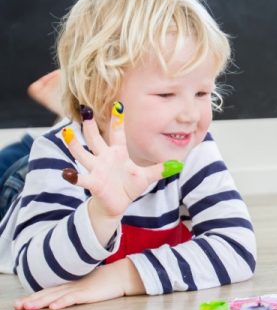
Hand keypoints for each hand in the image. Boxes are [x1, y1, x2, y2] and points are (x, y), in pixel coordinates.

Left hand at [13, 258, 144, 309]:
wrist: (121, 276)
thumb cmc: (105, 282)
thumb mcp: (86, 286)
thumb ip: (74, 291)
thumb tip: (63, 299)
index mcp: (69, 285)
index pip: (47, 291)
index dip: (33, 296)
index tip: (19, 303)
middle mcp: (70, 286)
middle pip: (47, 293)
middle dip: (32, 300)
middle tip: (18, 306)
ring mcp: (78, 289)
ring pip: (56, 296)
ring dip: (41, 302)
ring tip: (28, 307)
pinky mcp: (88, 293)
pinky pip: (73, 298)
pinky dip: (63, 302)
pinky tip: (54, 307)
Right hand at [62, 103, 181, 243]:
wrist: (116, 205)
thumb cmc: (128, 187)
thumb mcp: (146, 177)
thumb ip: (160, 169)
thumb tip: (178, 164)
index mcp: (118, 153)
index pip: (118, 133)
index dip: (118, 119)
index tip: (118, 104)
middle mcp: (104, 158)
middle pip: (95, 138)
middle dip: (90, 125)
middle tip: (85, 109)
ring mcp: (96, 169)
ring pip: (83, 154)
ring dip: (74, 144)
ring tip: (66, 132)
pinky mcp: (93, 183)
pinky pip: (81, 178)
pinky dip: (73, 176)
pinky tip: (66, 172)